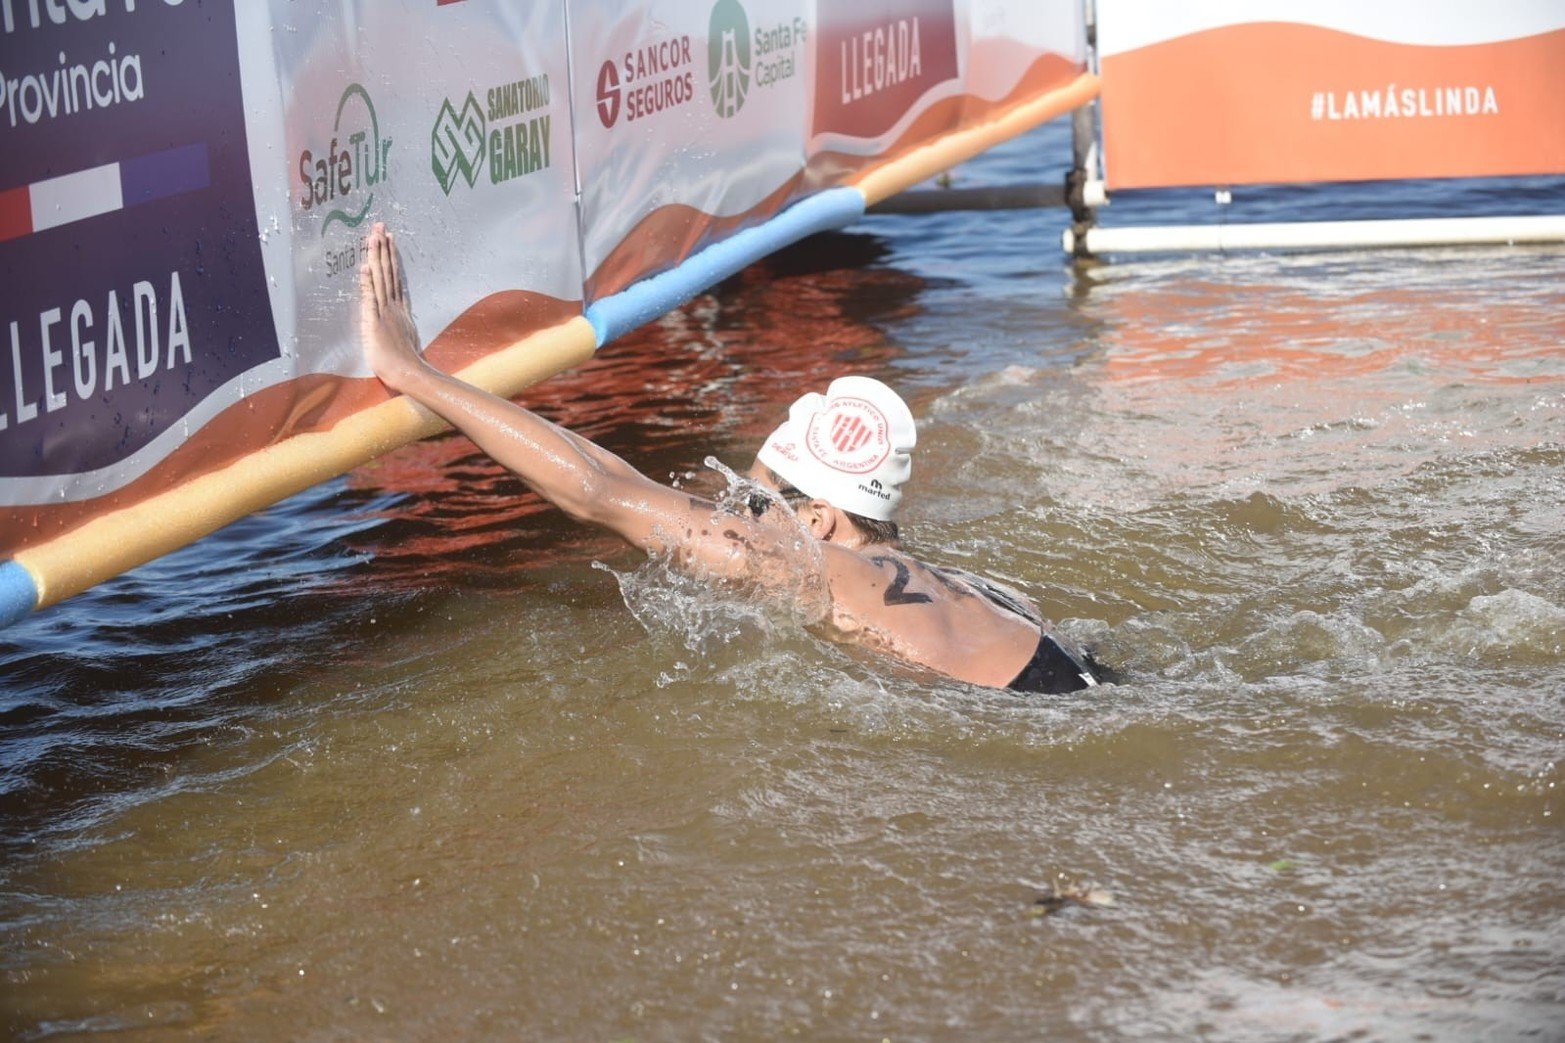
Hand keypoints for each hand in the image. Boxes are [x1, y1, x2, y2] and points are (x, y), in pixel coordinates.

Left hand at [359, 222, 425, 388]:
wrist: (410, 375)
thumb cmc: (407, 364)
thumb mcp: (407, 339)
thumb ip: (403, 325)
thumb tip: (404, 318)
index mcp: (400, 310)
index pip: (394, 277)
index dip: (391, 257)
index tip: (389, 239)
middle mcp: (393, 307)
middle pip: (388, 271)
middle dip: (383, 248)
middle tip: (380, 226)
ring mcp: (385, 313)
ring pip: (380, 279)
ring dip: (376, 257)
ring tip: (373, 236)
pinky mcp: (375, 322)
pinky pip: (370, 298)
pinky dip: (368, 281)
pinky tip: (365, 265)